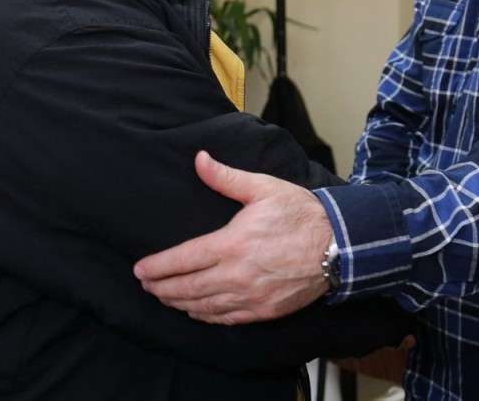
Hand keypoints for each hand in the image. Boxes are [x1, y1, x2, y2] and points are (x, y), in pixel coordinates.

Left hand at [134, 150, 332, 324]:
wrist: (338, 245)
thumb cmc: (300, 213)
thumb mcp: (262, 188)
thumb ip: (225, 177)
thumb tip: (199, 159)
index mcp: (232, 243)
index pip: (183, 260)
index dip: (157, 267)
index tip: (139, 270)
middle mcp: (236, 275)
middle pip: (187, 288)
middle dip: (161, 288)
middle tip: (145, 286)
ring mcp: (250, 297)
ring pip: (203, 307)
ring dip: (179, 304)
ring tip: (164, 298)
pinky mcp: (264, 311)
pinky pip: (226, 319)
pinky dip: (206, 317)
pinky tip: (196, 312)